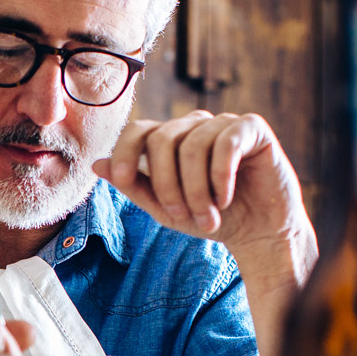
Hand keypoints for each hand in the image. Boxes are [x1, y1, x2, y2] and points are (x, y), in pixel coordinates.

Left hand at [93, 110, 312, 285]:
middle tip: (182, 217)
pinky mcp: (252, 128)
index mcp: (168, 141)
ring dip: (196, 191)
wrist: (259, 232)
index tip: (125, 180)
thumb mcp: (165, 208)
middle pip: (161, 139)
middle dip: (167, 185)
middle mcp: (193, 126)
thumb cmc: (210, 218)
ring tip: (208, 217)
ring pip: (192, 146)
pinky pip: (225, 144)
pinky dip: (220, 178)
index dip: (126, 151)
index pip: (137, 129)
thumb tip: (97, 163)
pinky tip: (225, 199)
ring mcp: (223, 123)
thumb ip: (134, 186)